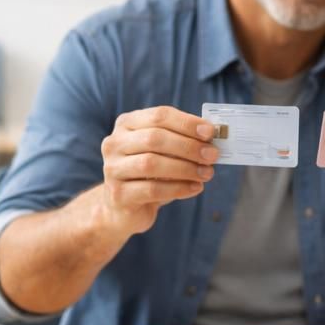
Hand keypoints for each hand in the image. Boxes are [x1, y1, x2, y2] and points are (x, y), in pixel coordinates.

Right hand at [99, 106, 220, 235]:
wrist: (126, 208)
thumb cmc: (151, 175)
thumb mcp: (165, 152)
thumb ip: (183, 140)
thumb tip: (212, 135)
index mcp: (127, 124)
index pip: (159, 116)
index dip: (186, 123)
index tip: (210, 132)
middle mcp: (114, 143)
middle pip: (154, 139)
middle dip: (188, 146)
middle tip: (212, 155)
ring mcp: (112, 169)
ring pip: (151, 164)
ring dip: (185, 168)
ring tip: (207, 173)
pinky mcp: (118, 194)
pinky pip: (152, 190)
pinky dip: (178, 188)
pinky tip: (196, 188)